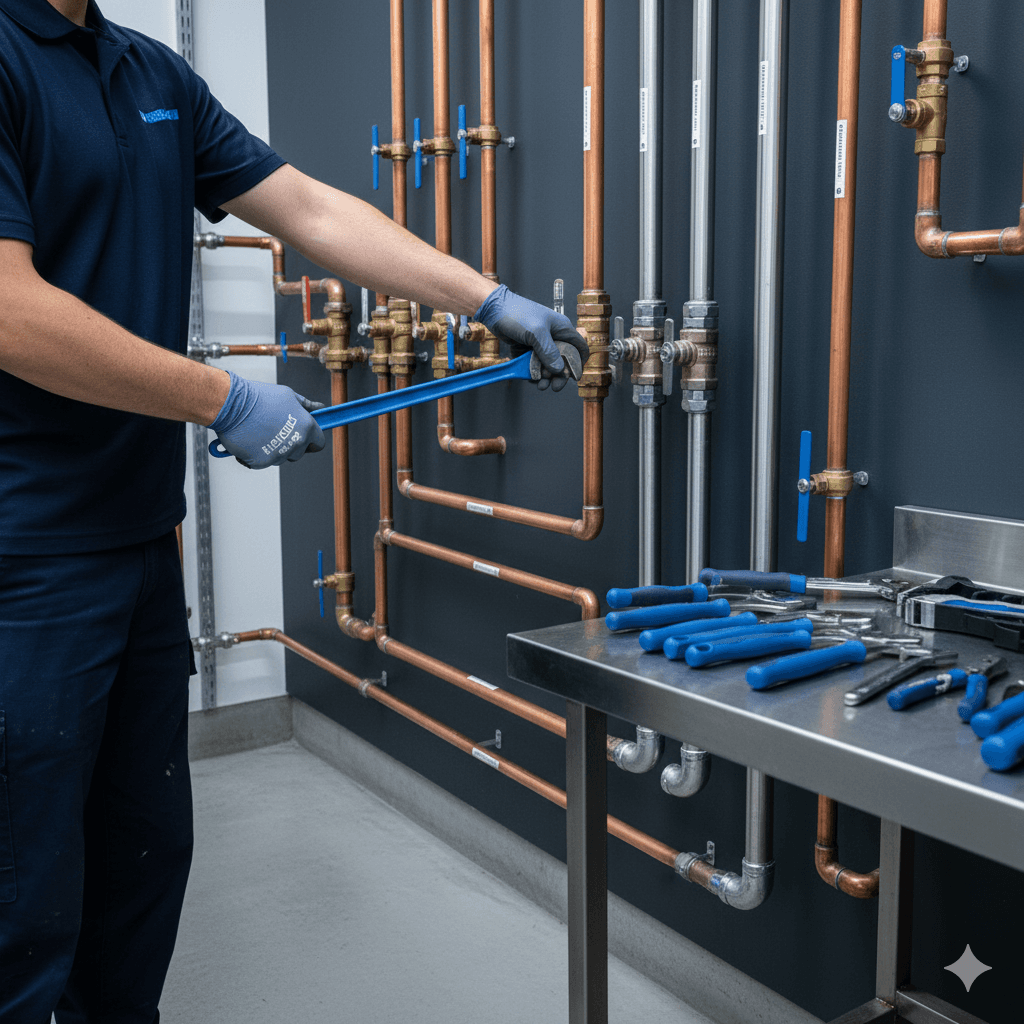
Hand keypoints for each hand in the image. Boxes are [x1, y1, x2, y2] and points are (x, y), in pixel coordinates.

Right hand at [208, 371, 324, 468]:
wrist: (231, 404)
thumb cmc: (258, 397)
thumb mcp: (287, 395)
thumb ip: (306, 405)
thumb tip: (320, 407)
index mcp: (306, 427)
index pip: (318, 443)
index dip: (311, 440)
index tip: (304, 438)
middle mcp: (295, 443)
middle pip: (299, 453)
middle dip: (290, 445)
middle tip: (275, 430)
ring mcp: (279, 454)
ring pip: (280, 458)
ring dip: (273, 449)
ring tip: (260, 431)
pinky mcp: (262, 462)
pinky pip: (263, 462)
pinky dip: (256, 454)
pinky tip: (250, 439)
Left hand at [474, 285, 589, 391]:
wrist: (494, 309)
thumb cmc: (517, 314)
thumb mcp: (536, 332)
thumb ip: (549, 352)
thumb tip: (559, 370)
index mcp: (562, 329)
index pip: (579, 347)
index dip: (579, 363)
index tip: (574, 378)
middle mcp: (553, 337)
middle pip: (563, 361)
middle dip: (559, 375)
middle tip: (554, 387)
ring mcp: (540, 343)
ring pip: (548, 365)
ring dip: (545, 377)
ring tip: (539, 385)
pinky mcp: (528, 349)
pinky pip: (534, 364)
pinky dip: (533, 373)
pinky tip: (530, 379)